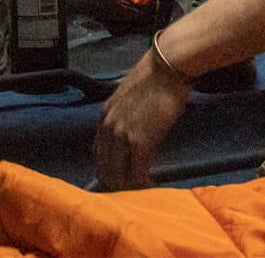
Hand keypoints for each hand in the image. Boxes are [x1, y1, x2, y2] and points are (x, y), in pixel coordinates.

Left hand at [95, 45, 190, 189]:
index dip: (105, 167)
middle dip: (114, 183)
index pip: (98, 151)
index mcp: (105, 115)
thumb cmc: (154, 79)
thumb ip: (124, 114)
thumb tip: (130, 127)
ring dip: (127, 187)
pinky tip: (150, 187)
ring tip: (138, 195)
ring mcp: (122, 134)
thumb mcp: (128, 96)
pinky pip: (136, 172)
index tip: (114, 179)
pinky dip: (142, 184)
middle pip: (104, 166)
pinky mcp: (139, 141)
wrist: (166, 68)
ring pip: (118, 173)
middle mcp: (108, 126)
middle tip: (127, 195)